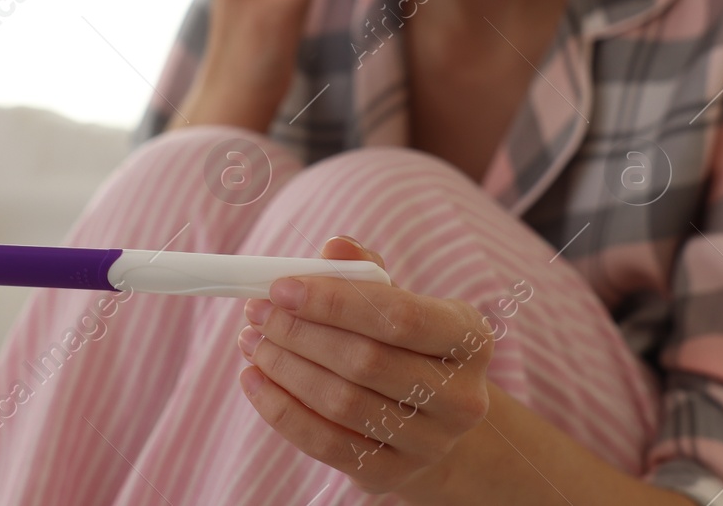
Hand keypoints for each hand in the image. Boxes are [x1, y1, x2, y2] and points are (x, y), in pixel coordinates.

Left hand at [235, 235, 495, 494]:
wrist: (435, 422)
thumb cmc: (410, 348)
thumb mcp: (402, 303)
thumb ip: (366, 272)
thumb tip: (336, 247)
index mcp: (469, 338)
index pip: (399, 316)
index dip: (335, 301)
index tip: (282, 287)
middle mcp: (460, 396)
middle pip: (366, 361)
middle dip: (300, 333)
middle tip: (259, 312)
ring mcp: (429, 443)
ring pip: (342, 403)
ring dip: (285, 368)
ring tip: (254, 342)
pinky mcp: (391, 474)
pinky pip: (326, 444)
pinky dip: (281, 410)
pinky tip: (255, 382)